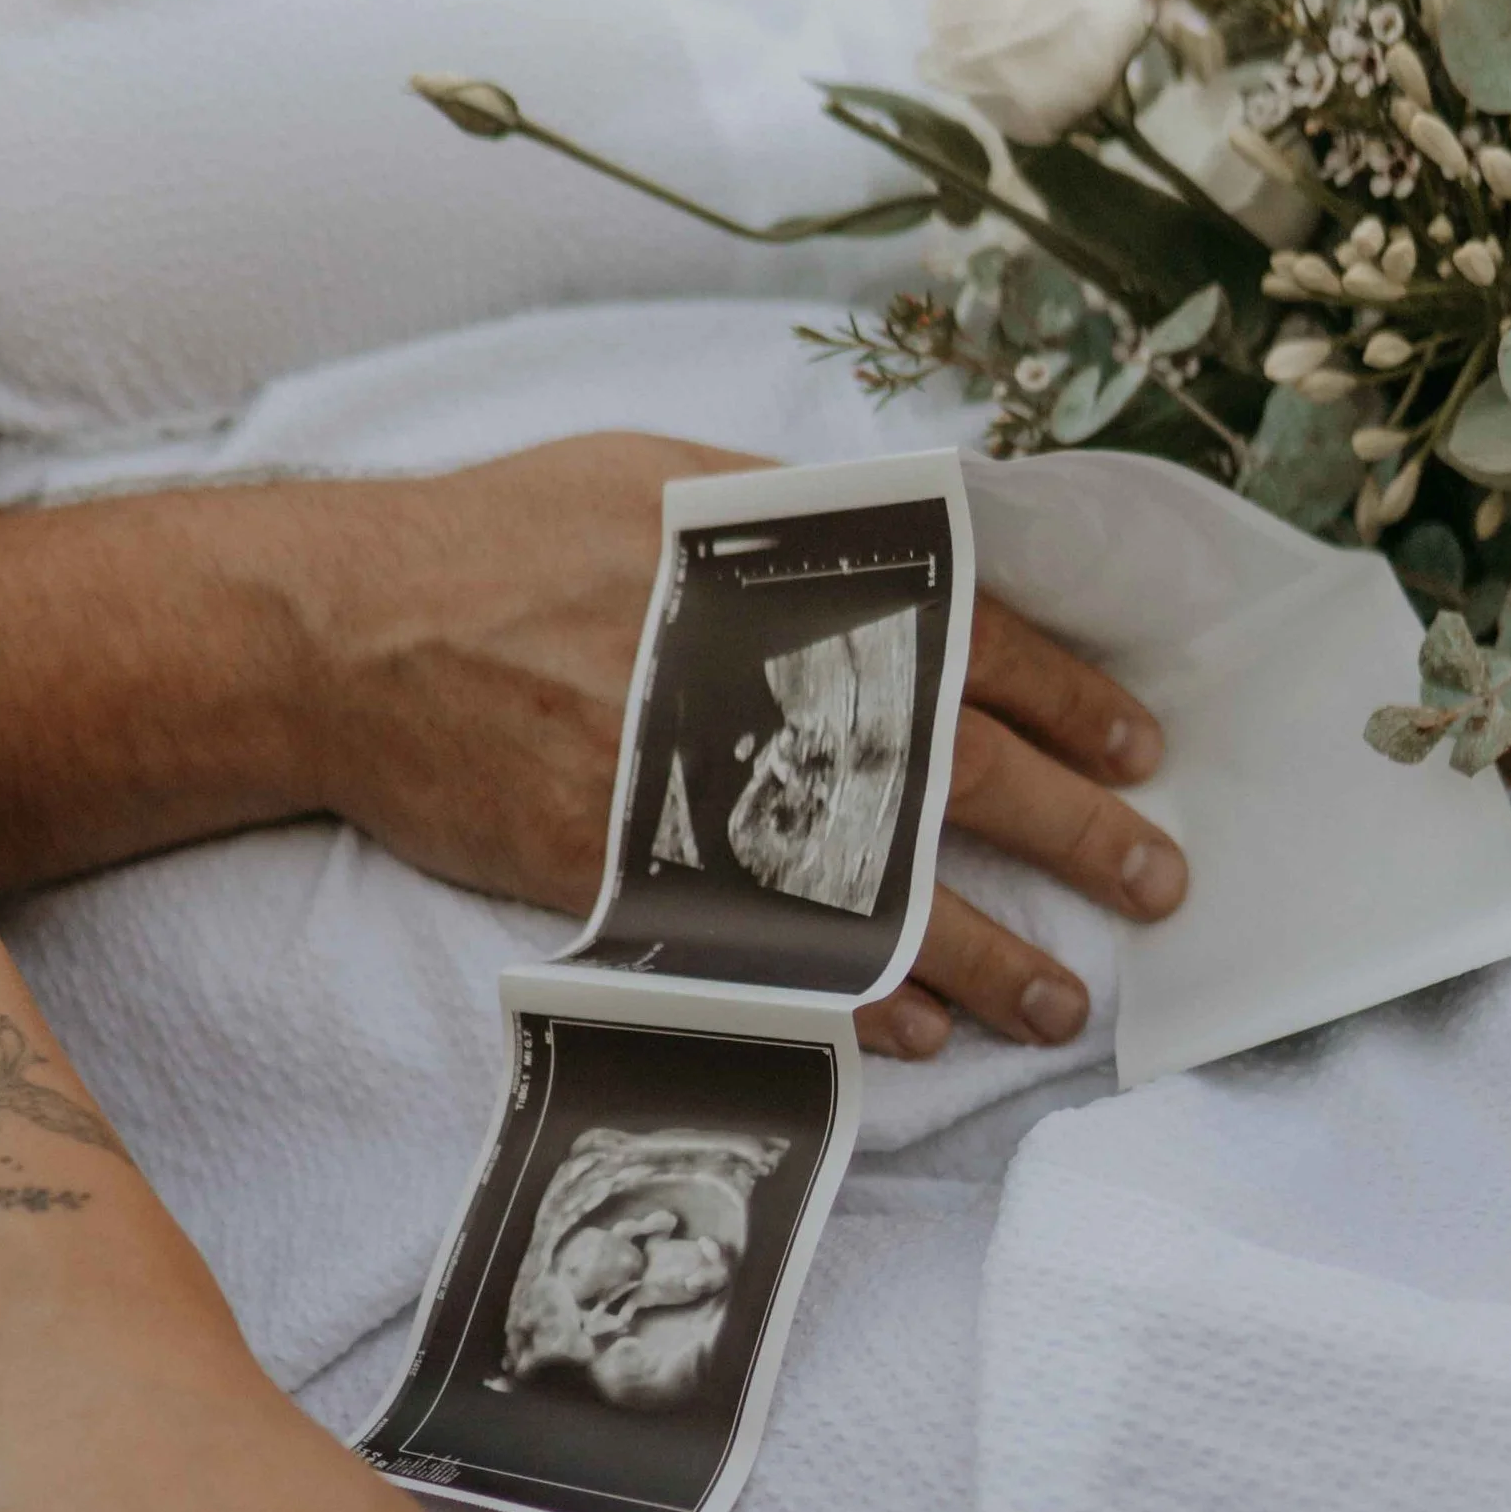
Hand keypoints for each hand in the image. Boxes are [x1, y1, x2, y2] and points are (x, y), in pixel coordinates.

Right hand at [290, 434, 1184, 1060]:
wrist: (354, 632)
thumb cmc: (507, 535)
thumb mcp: (669, 479)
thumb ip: (799, 529)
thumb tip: (915, 560)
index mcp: (789, 573)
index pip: (977, 638)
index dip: (1072, 702)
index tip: (1138, 751)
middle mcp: (762, 683)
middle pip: (965, 773)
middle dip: (1078, 836)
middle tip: (1156, 882)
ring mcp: (704, 793)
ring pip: (887, 891)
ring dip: (990, 955)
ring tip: (1058, 1003)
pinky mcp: (640, 879)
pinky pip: (781, 962)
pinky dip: (855, 1006)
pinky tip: (916, 1032)